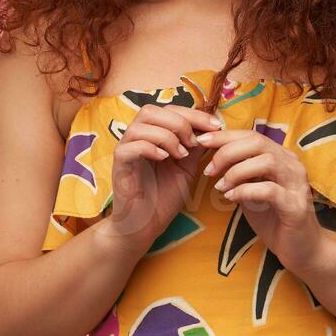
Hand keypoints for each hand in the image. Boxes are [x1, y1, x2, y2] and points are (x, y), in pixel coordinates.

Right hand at [102, 103, 222, 257]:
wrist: (145, 225)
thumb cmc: (163, 197)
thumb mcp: (186, 168)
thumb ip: (195, 148)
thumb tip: (213, 129)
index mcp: (152, 134)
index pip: (170, 109)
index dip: (194, 114)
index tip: (216, 126)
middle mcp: (136, 137)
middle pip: (152, 110)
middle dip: (179, 121)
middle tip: (194, 142)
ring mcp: (125, 149)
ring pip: (141, 125)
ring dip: (167, 135)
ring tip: (181, 154)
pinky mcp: (119, 164)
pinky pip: (130, 146)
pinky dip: (150, 147)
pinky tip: (165, 159)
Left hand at [198, 130, 327, 273]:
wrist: (302, 250)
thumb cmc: (275, 219)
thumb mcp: (253, 191)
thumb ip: (240, 174)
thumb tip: (213, 159)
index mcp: (282, 157)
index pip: (252, 136)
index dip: (225, 136)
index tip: (202, 140)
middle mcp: (292, 165)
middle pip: (258, 142)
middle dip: (227, 151)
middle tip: (209, 169)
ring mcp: (297, 184)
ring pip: (266, 161)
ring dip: (236, 171)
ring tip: (221, 186)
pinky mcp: (295, 206)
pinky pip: (269, 190)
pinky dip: (246, 191)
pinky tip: (232, 198)